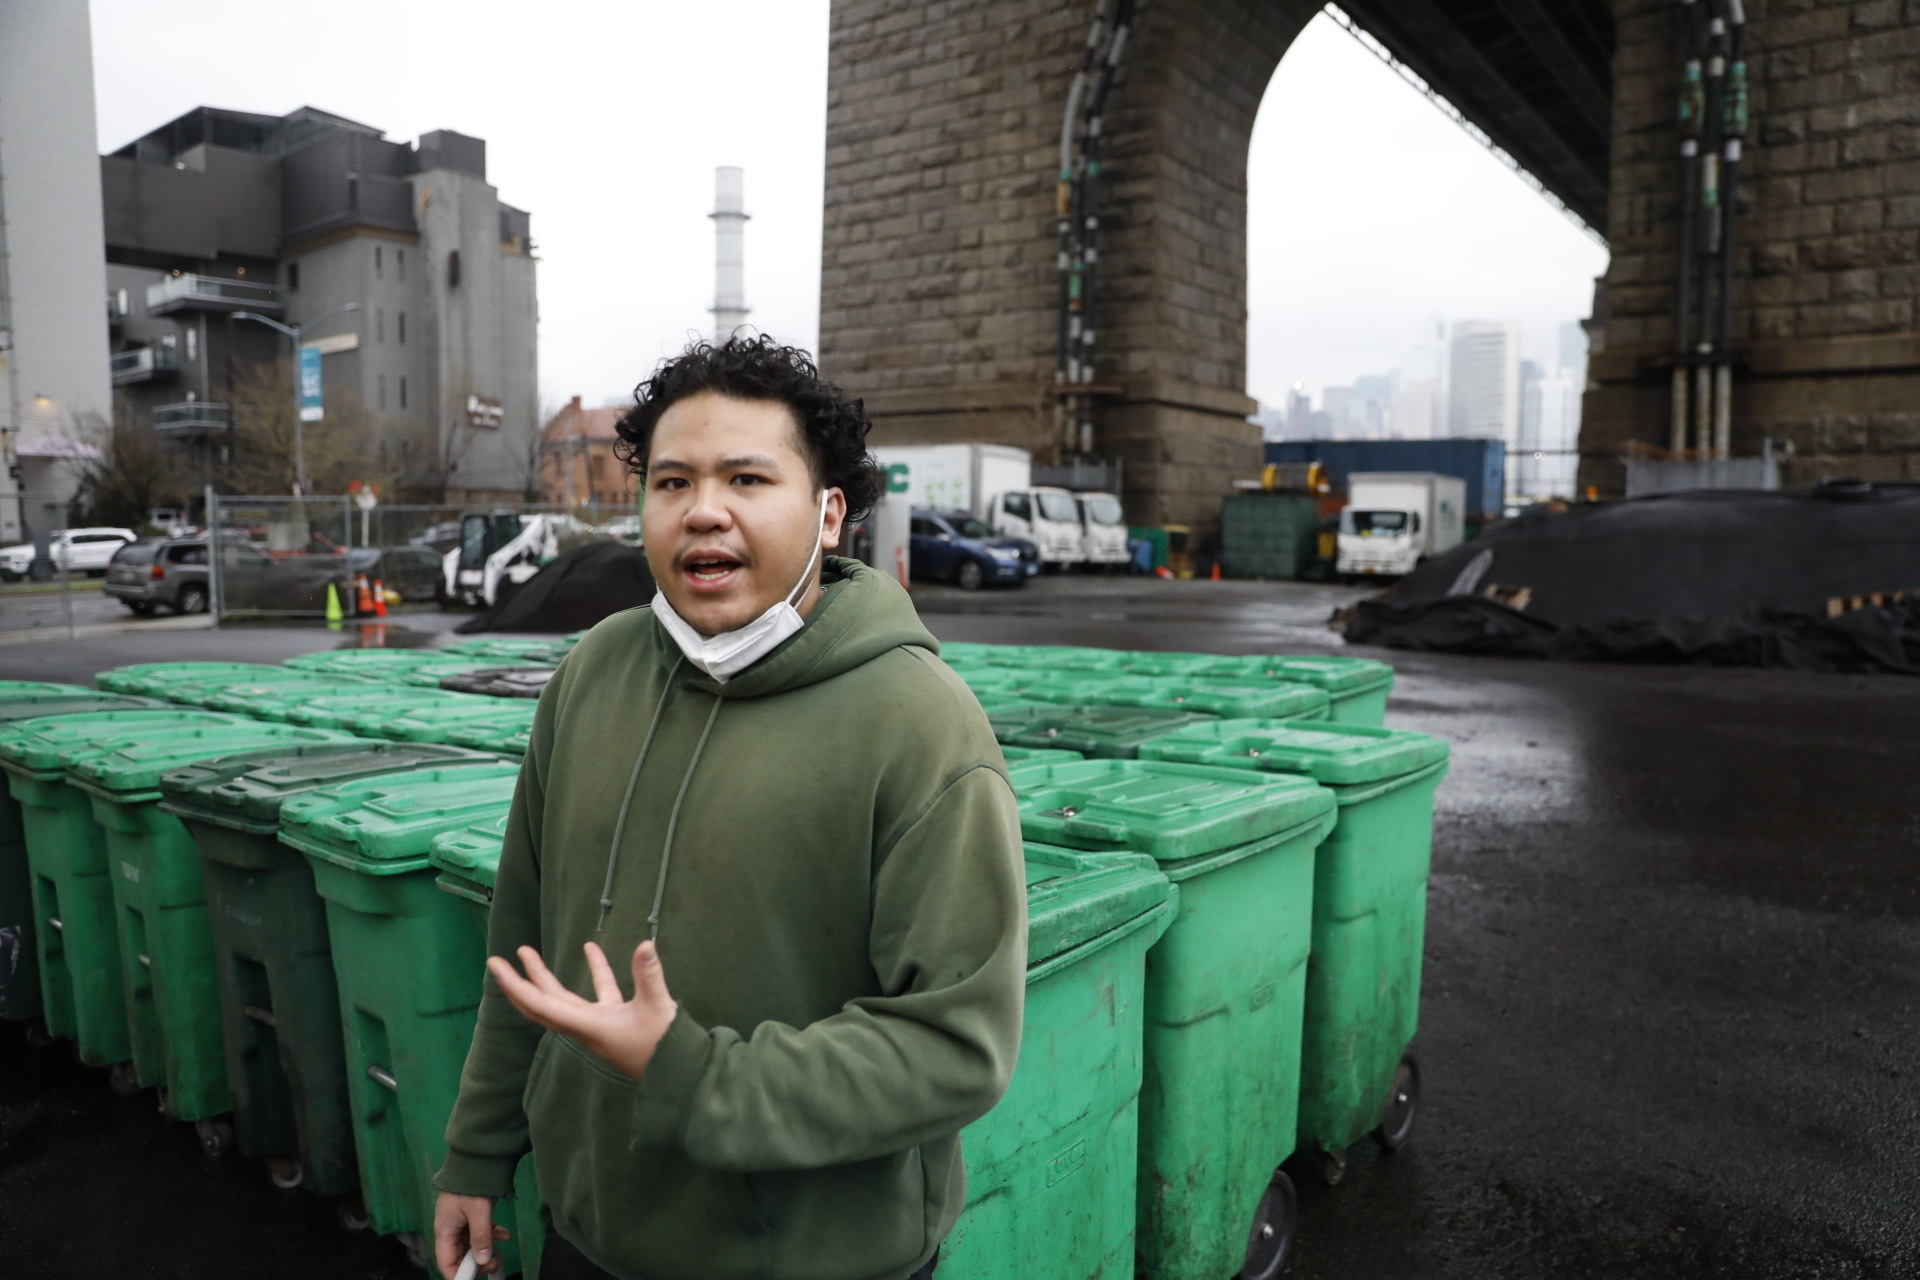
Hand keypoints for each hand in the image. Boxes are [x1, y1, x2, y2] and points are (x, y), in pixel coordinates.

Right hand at [433, 1191, 510, 1277]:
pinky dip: (490, 1235)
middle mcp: (450, 1227)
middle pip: (458, 1255)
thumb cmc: (470, 1183)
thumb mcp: (478, 1211)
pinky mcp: (471, 1214)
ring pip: (470, 1244)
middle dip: (475, 1263)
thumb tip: (482, 1259)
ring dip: (484, 1249)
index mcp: (444, 1229)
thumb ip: (481, 1236)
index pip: (445, 1262)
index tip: (473, 1277)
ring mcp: (460, 1221)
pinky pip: (478, 1231)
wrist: (476, 1158)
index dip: (458, 1274)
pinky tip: (504, 1234)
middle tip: (491, 1264)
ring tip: (498, 1253)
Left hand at [489, 940, 678, 1080]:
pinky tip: (590, 949)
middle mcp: (584, 1026)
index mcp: (586, 1025)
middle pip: (541, 1004)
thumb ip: (649, 975)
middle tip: (499, 960)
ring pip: (562, 999)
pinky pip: (595, 994)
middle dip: (520, 982)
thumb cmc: (662, 1046)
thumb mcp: (657, 1008)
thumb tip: (645, 945)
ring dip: (545, 977)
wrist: (676, 1074)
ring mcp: (597, 1024)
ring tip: (529, 953)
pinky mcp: (613, 1022)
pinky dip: (592, 972)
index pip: (541, 1004)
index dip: (516, 984)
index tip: (496, 966)